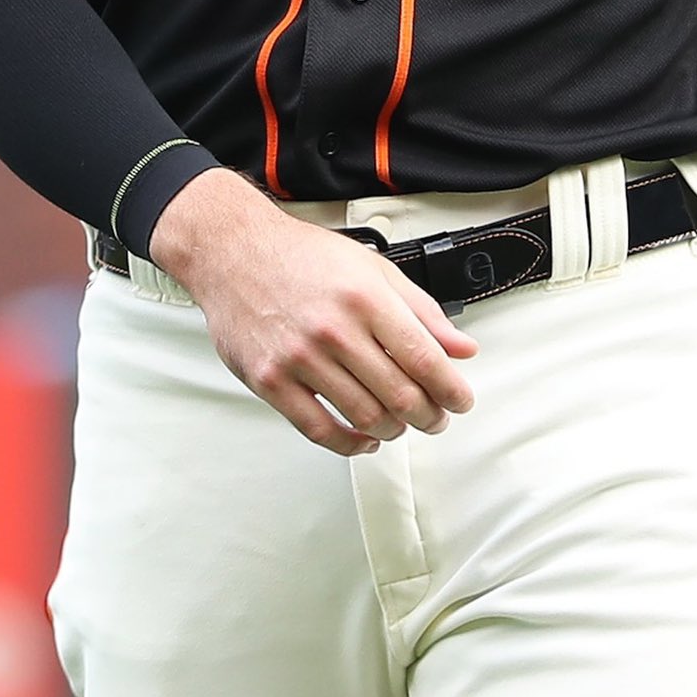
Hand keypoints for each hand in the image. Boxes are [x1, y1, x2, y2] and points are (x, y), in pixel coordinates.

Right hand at [147, 169, 479, 457]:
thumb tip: (462, 348)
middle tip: (436, 418)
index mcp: (365, 297)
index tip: (461, 402)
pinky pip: (318, 429)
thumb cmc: (303, 257)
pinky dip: (349, 444)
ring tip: (400, 424)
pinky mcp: (271, 380)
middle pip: (399, 395)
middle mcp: (334, 329)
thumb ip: (421, 309)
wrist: (234, 252)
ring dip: (392, 430)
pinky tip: (363, 438)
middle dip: (428, 415)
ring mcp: (299, 357)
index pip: (423, 358)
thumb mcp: (372, 268)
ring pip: (363, 416)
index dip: (450, 389)